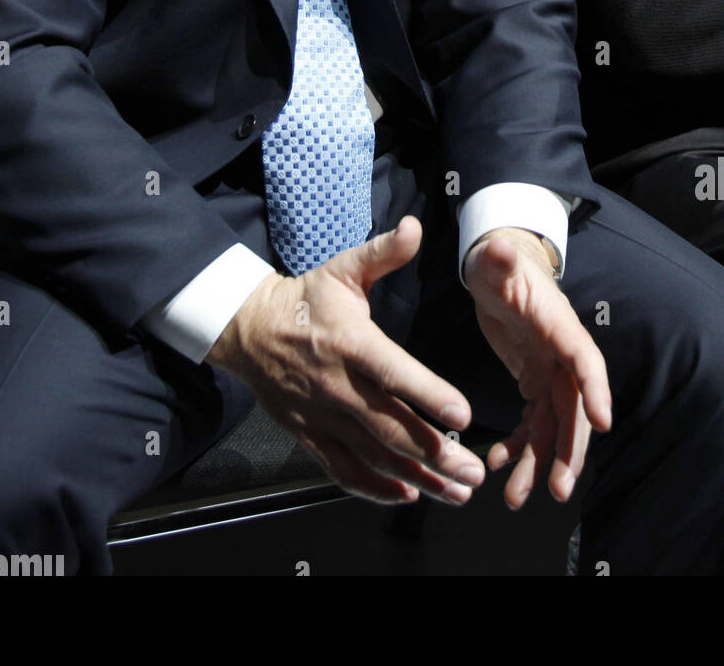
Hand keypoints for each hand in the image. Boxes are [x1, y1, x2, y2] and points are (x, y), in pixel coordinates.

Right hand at [207, 217, 485, 505]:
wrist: (249, 329)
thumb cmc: (306, 300)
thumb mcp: (343, 269)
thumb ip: (383, 253)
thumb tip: (414, 228)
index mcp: (350, 342)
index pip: (393, 372)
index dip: (428, 395)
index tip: (463, 417)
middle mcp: (337, 385)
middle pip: (389, 427)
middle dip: (435, 454)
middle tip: (473, 473)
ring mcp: (322, 416)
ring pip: (373, 456)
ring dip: (417, 478)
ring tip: (455, 492)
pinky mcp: (309, 436)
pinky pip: (342, 471)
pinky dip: (374, 488)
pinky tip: (407, 494)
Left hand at [464, 227, 611, 507]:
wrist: (497, 268)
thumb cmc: (498, 262)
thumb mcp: (494, 259)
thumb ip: (497, 258)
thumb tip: (497, 247)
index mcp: (559, 326)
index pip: (585, 360)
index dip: (595, 390)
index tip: (602, 424)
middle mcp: (561, 354)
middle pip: (574, 408)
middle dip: (568, 450)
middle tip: (557, 490)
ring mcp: (549, 370)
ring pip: (552, 426)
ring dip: (540, 463)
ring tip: (517, 498)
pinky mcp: (533, 380)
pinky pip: (532, 422)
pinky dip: (519, 445)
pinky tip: (500, 463)